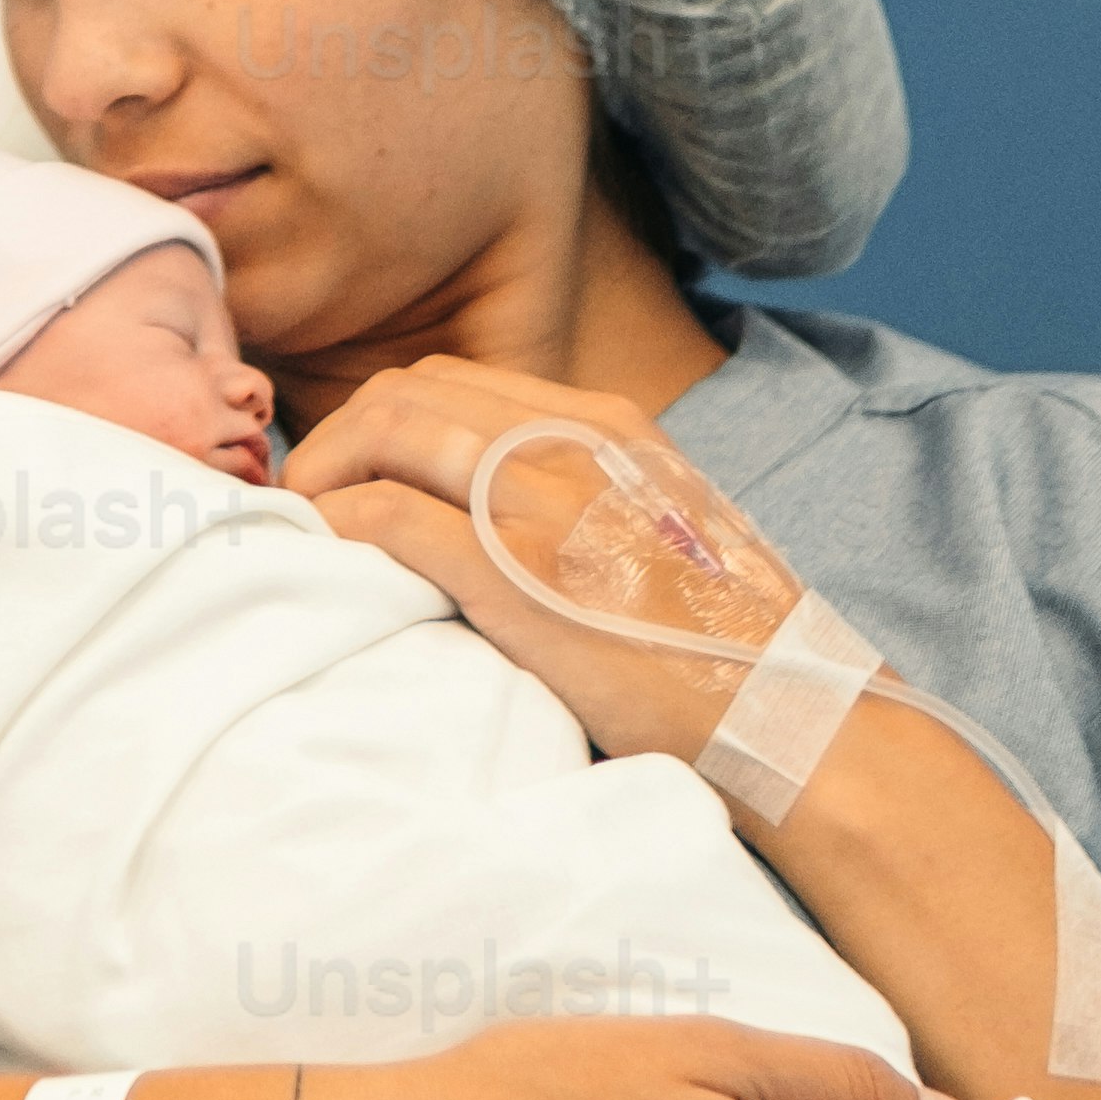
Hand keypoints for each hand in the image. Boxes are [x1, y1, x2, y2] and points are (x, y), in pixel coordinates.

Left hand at [291, 354, 783, 760]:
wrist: (794, 717)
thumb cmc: (727, 647)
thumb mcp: (661, 531)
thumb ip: (582, 500)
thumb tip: (489, 516)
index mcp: (611, 425)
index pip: (452, 383)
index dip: (380, 422)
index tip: (351, 472)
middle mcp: (575, 442)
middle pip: (406, 394)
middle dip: (337, 439)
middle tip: (309, 502)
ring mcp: (546, 503)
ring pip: (386, 434)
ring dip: (324, 477)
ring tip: (306, 530)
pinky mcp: (518, 575)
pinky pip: (388, 518)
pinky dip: (338, 529)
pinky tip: (328, 560)